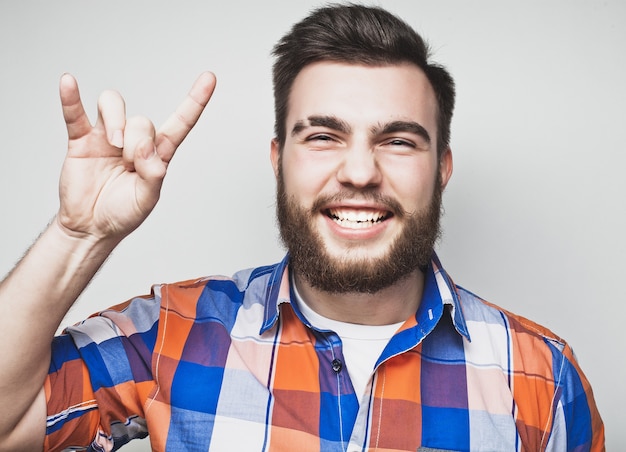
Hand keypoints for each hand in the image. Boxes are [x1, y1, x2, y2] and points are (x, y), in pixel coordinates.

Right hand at [56, 72, 215, 241]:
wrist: (91, 227)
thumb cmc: (122, 214)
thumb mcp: (147, 201)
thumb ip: (154, 175)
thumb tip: (146, 147)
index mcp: (157, 153)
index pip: (180, 123)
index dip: (195, 101)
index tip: (210, 78)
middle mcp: (134, 140)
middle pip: (141, 119)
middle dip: (137, 141)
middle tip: (129, 165)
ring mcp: (106, 137)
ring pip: (114, 103)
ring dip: (115, 121)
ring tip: (113, 146)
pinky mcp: (81, 140)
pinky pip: (75, 112)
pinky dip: (71, 97)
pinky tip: (69, 83)